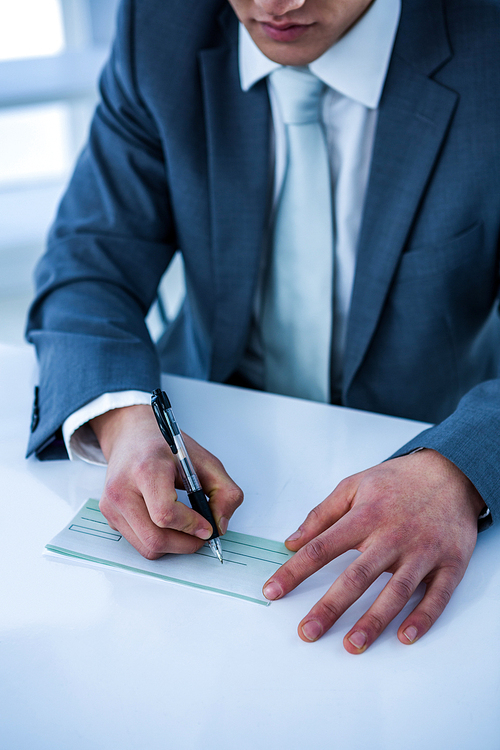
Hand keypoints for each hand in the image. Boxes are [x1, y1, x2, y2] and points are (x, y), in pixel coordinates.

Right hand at [91, 405, 242, 558]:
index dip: (190, 526)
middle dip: (185, 544)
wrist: (131, 435)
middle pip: (155, 538)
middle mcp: (122, 489)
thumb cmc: (164, 447)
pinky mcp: (109, 516)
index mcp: (146, 469)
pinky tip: (168, 523)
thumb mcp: (204, 460)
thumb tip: (219, 525)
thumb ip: (224, 492)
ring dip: (173, 546)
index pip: (165, 513)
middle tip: (201, 535)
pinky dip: (159, 540)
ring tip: (187, 529)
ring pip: (147, 547)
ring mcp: (111, 505)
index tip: (207, 527)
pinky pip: (138, 542)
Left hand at [263, 449, 485, 652]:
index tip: (272, 591)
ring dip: (374, 621)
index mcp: (366, 516)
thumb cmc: (397, 481)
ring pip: (396, 592)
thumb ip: (322, 514)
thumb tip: (291, 540)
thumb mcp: (354, 485)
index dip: (294, 571)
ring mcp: (423, 552)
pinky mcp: (450, 563)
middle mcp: (392, 536)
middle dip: (330, 607)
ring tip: (352, 645)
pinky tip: (405, 636)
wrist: (451, 472)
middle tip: (308, 632)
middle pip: (357, 577)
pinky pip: (437, 596)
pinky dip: (423, 618)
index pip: (322, 548)